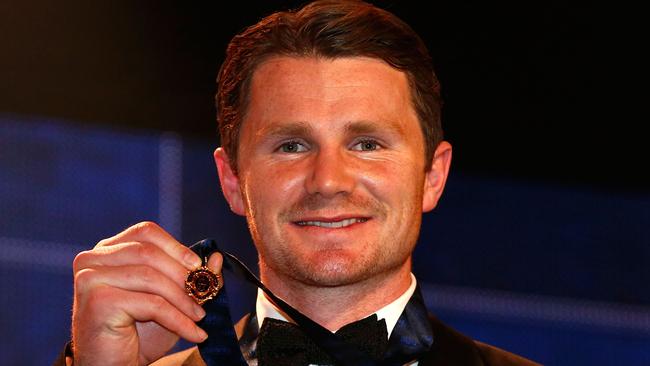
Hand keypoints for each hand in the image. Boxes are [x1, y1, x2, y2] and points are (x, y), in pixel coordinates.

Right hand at [71, 222, 222, 364]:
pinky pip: (151, 304)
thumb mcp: (171, 300)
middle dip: (183, 276)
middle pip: (149, 253)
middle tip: (205, 296)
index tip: (198, 266)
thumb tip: (217, 257)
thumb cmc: (139, 333)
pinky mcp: (98, 301)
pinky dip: (178, 319)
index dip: (176, 247)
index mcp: (107, 251)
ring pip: (151, 278)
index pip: (145, 232)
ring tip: (200, 318)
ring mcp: (91, 278)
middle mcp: (92, 259)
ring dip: (184, 300)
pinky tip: (193, 333)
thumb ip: (191, 277)